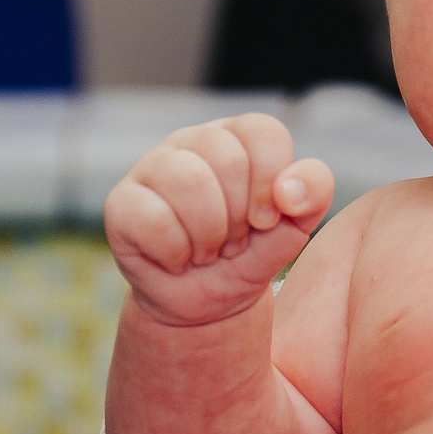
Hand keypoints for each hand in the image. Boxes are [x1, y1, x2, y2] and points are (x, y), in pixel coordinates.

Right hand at [105, 115, 336, 329]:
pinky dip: (177, 253)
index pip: (263, 132)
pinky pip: (155, 219)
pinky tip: (178, 259)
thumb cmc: (250, 253)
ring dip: (209, 235)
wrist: (207, 301)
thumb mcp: (293, 228)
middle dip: (240, 217)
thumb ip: (311, 197)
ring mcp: (152, 167)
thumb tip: (290, 190)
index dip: (272, 182)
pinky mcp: (121, 202)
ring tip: (208, 250)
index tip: (267, 220)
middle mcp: (193, 141)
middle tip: (233, 241)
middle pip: (228, 159)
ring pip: (189, 181)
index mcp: (237, 137)